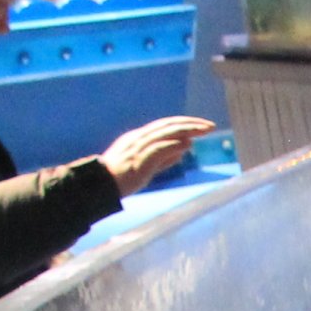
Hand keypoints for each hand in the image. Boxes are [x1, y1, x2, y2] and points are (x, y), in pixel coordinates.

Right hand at [99, 116, 214, 194]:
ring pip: (165, 133)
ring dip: (186, 130)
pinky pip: (157, 149)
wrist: (100, 186)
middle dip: (190, 124)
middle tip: (210, 126)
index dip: (185, 124)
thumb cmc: (122, 178)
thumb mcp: (148, 166)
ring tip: (204, 130)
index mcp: (139, 138)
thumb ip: (165, 158)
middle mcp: (139, 138)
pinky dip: (172, 145)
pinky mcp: (138, 160)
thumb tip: (183, 150)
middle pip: (168, 125)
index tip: (203, 126)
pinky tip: (186, 144)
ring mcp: (138, 148)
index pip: (165, 126)